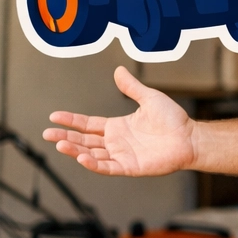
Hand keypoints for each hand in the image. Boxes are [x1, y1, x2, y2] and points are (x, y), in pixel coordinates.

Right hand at [43, 66, 196, 175]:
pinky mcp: (130, 167)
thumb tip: (118, 70)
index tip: (54, 116)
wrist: (190, 137)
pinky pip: (108, 167)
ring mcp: (122, 155)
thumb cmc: (174, 120)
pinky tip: (81, 158)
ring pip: (92, 154)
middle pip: (84, 140)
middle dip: (65, 137)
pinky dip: (94, 164)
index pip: (88, 124)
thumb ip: (131, 87)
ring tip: (59, 144)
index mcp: (117, 127)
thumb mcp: (149, 98)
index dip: (71, 120)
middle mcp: (116, 142)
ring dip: (75, 150)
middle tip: (47, 134)